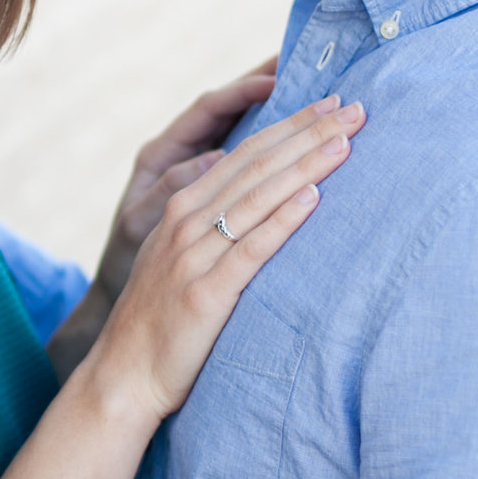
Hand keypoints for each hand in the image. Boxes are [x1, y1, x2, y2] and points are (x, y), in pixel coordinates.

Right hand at [85, 94, 362, 420]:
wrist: (123, 374)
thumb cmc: (160, 321)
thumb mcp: (178, 259)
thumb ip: (209, 226)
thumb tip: (259, 199)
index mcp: (181, 208)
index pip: (245, 154)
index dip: (290, 125)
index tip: (330, 104)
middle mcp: (185, 222)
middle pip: (256, 166)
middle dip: (307, 133)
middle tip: (354, 108)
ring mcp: (193, 255)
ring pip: (257, 198)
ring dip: (305, 166)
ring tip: (345, 141)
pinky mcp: (205, 293)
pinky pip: (251, 249)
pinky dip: (283, 220)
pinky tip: (313, 198)